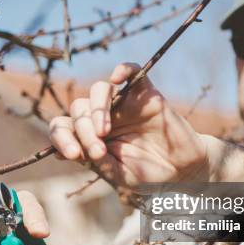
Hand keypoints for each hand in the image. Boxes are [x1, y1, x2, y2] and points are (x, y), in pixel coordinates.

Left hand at [49, 63, 208, 191]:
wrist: (182, 172)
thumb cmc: (147, 175)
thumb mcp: (117, 175)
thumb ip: (96, 161)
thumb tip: (66, 151)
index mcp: (90, 136)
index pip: (64, 126)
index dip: (61, 137)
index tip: (72, 154)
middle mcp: (102, 116)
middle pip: (78, 108)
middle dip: (83, 130)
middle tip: (99, 151)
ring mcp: (123, 103)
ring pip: (98, 89)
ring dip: (96, 109)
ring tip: (104, 131)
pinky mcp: (145, 94)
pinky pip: (131, 70)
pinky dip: (123, 69)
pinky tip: (117, 78)